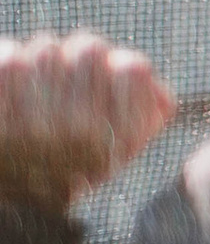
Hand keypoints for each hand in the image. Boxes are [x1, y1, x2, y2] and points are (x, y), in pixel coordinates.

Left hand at [0, 33, 176, 209]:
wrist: (11, 195)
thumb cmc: (61, 168)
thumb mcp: (112, 155)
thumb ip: (146, 121)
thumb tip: (160, 94)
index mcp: (114, 145)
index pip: (134, 69)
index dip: (120, 67)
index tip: (106, 82)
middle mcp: (78, 136)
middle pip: (90, 48)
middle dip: (77, 58)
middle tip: (66, 77)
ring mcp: (32, 124)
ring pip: (48, 49)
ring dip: (41, 62)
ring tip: (36, 86)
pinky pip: (11, 55)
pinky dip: (10, 63)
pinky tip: (11, 89)